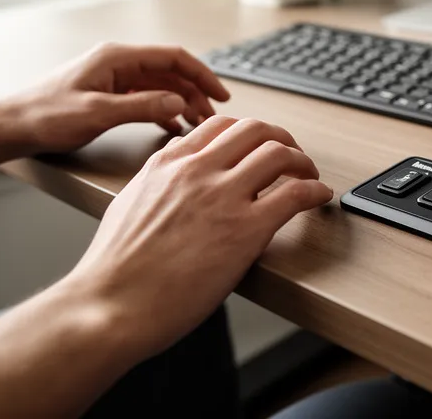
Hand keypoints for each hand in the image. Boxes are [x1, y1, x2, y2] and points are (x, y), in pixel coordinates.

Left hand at [1, 43, 229, 153]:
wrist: (11, 126)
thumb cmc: (46, 116)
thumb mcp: (97, 113)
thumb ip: (142, 107)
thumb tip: (179, 103)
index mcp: (117, 58)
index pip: (173, 58)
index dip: (202, 75)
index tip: (221, 96)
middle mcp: (117, 63)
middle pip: (170, 73)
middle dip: (195, 94)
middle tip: (212, 118)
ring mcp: (113, 79)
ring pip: (160, 87)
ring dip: (182, 104)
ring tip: (198, 125)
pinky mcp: (108, 95)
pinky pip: (146, 99)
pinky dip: (163, 111)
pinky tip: (174, 127)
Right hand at [59, 115, 333, 356]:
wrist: (111, 305)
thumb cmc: (115, 271)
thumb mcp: (129, 206)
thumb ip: (156, 186)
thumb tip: (172, 186)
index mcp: (167, 164)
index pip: (218, 126)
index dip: (248, 133)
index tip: (260, 145)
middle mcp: (196, 170)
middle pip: (255, 130)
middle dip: (281, 139)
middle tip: (292, 156)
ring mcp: (223, 196)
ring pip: (279, 153)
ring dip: (303, 162)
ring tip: (309, 176)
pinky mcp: (247, 229)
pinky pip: (296, 194)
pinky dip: (315, 191)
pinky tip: (319, 197)